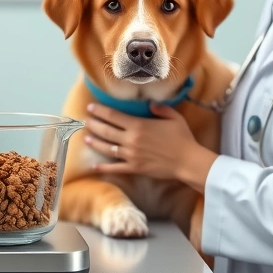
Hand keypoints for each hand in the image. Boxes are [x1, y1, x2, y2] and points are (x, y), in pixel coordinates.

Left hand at [84, 101, 216, 184]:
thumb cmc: (182, 138)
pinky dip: (103, 167)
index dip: (100, 111)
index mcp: (138, 125)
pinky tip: (94, 166)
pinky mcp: (134, 168)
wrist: (187, 161)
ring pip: (107, 148)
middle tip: (84, 121)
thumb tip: (149, 104)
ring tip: (86, 138)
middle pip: (106, 131)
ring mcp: (131, 155)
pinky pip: (115, 168)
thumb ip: (160, 108)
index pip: (113, 116)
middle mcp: (131, 139)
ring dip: (95, 143)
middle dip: (93, 125)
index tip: (91, 107)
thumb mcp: (173, 117)